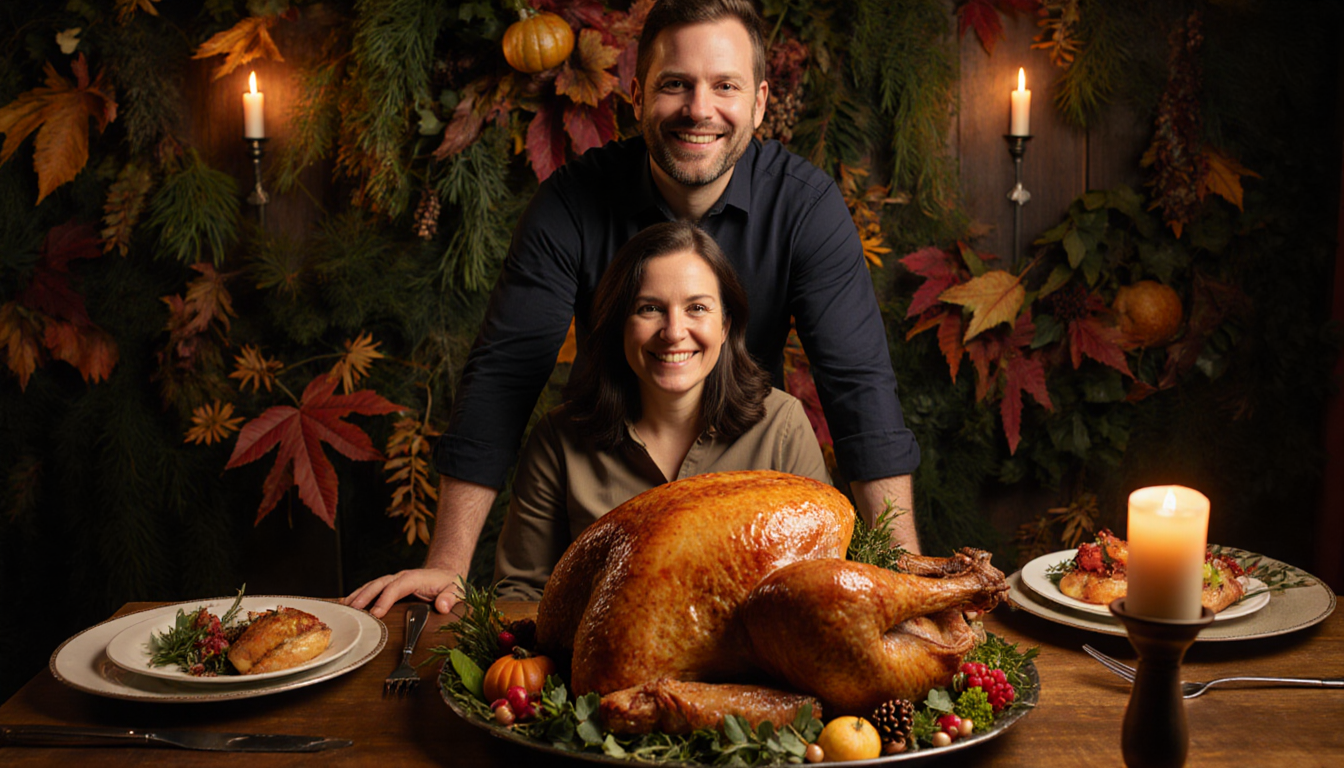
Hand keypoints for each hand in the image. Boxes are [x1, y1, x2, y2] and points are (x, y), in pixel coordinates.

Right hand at [343, 568, 461, 618]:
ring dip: (358, 595)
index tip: (376, 613)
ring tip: (344, 607)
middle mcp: (402, 577)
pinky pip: (374, 589)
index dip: (385, 599)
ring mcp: (395, 580)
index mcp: (415, 578)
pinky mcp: (391, 586)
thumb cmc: (450, 584)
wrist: (447, 573)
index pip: (397, 587)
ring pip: (373, 585)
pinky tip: (349, 603)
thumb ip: (450, 597)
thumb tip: (443, 606)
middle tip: (352, 610)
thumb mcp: (457, 590)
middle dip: (365, 596)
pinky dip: (360, 595)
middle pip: (380, 584)